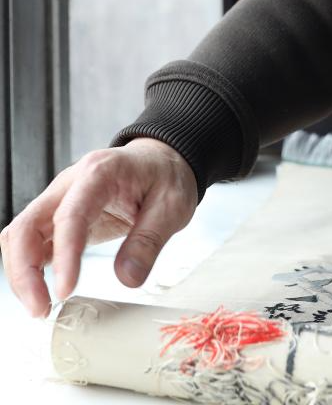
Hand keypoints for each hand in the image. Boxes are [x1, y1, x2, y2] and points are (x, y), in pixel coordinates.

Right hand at [0, 138, 196, 316]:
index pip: (69, 215)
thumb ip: (150, 240)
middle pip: (27, 225)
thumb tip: (127, 279)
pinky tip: (42, 292)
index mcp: (100, 172)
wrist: (162, 160)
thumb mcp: (173, 204)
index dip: (63, 256)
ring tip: (41, 307)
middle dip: (24, 271)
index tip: (65, 290)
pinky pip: (31, 242)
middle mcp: (70, 183)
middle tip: (41, 308)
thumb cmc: (165, 176)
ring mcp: (60, 199)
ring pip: (20, 235)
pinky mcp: (58, 216)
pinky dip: (29, 269)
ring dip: (22, 274)